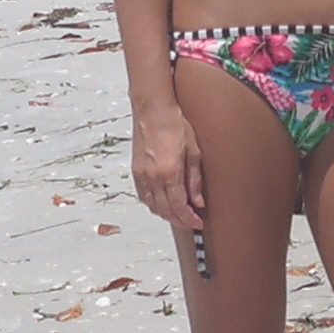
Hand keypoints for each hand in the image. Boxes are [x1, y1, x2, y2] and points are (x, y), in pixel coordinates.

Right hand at [130, 119, 204, 233]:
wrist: (153, 110)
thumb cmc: (174, 124)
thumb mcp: (193, 151)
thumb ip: (195, 180)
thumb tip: (197, 201)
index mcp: (169, 172)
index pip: (178, 207)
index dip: (189, 219)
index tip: (198, 222)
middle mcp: (152, 177)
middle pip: (165, 211)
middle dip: (179, 220)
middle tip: (191, 222)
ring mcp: (141, 175)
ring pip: (152, 206)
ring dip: (166, 214)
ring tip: (179, 214)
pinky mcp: (135, 171)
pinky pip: (143, 196)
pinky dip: (154, 205)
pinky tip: (163, 203)